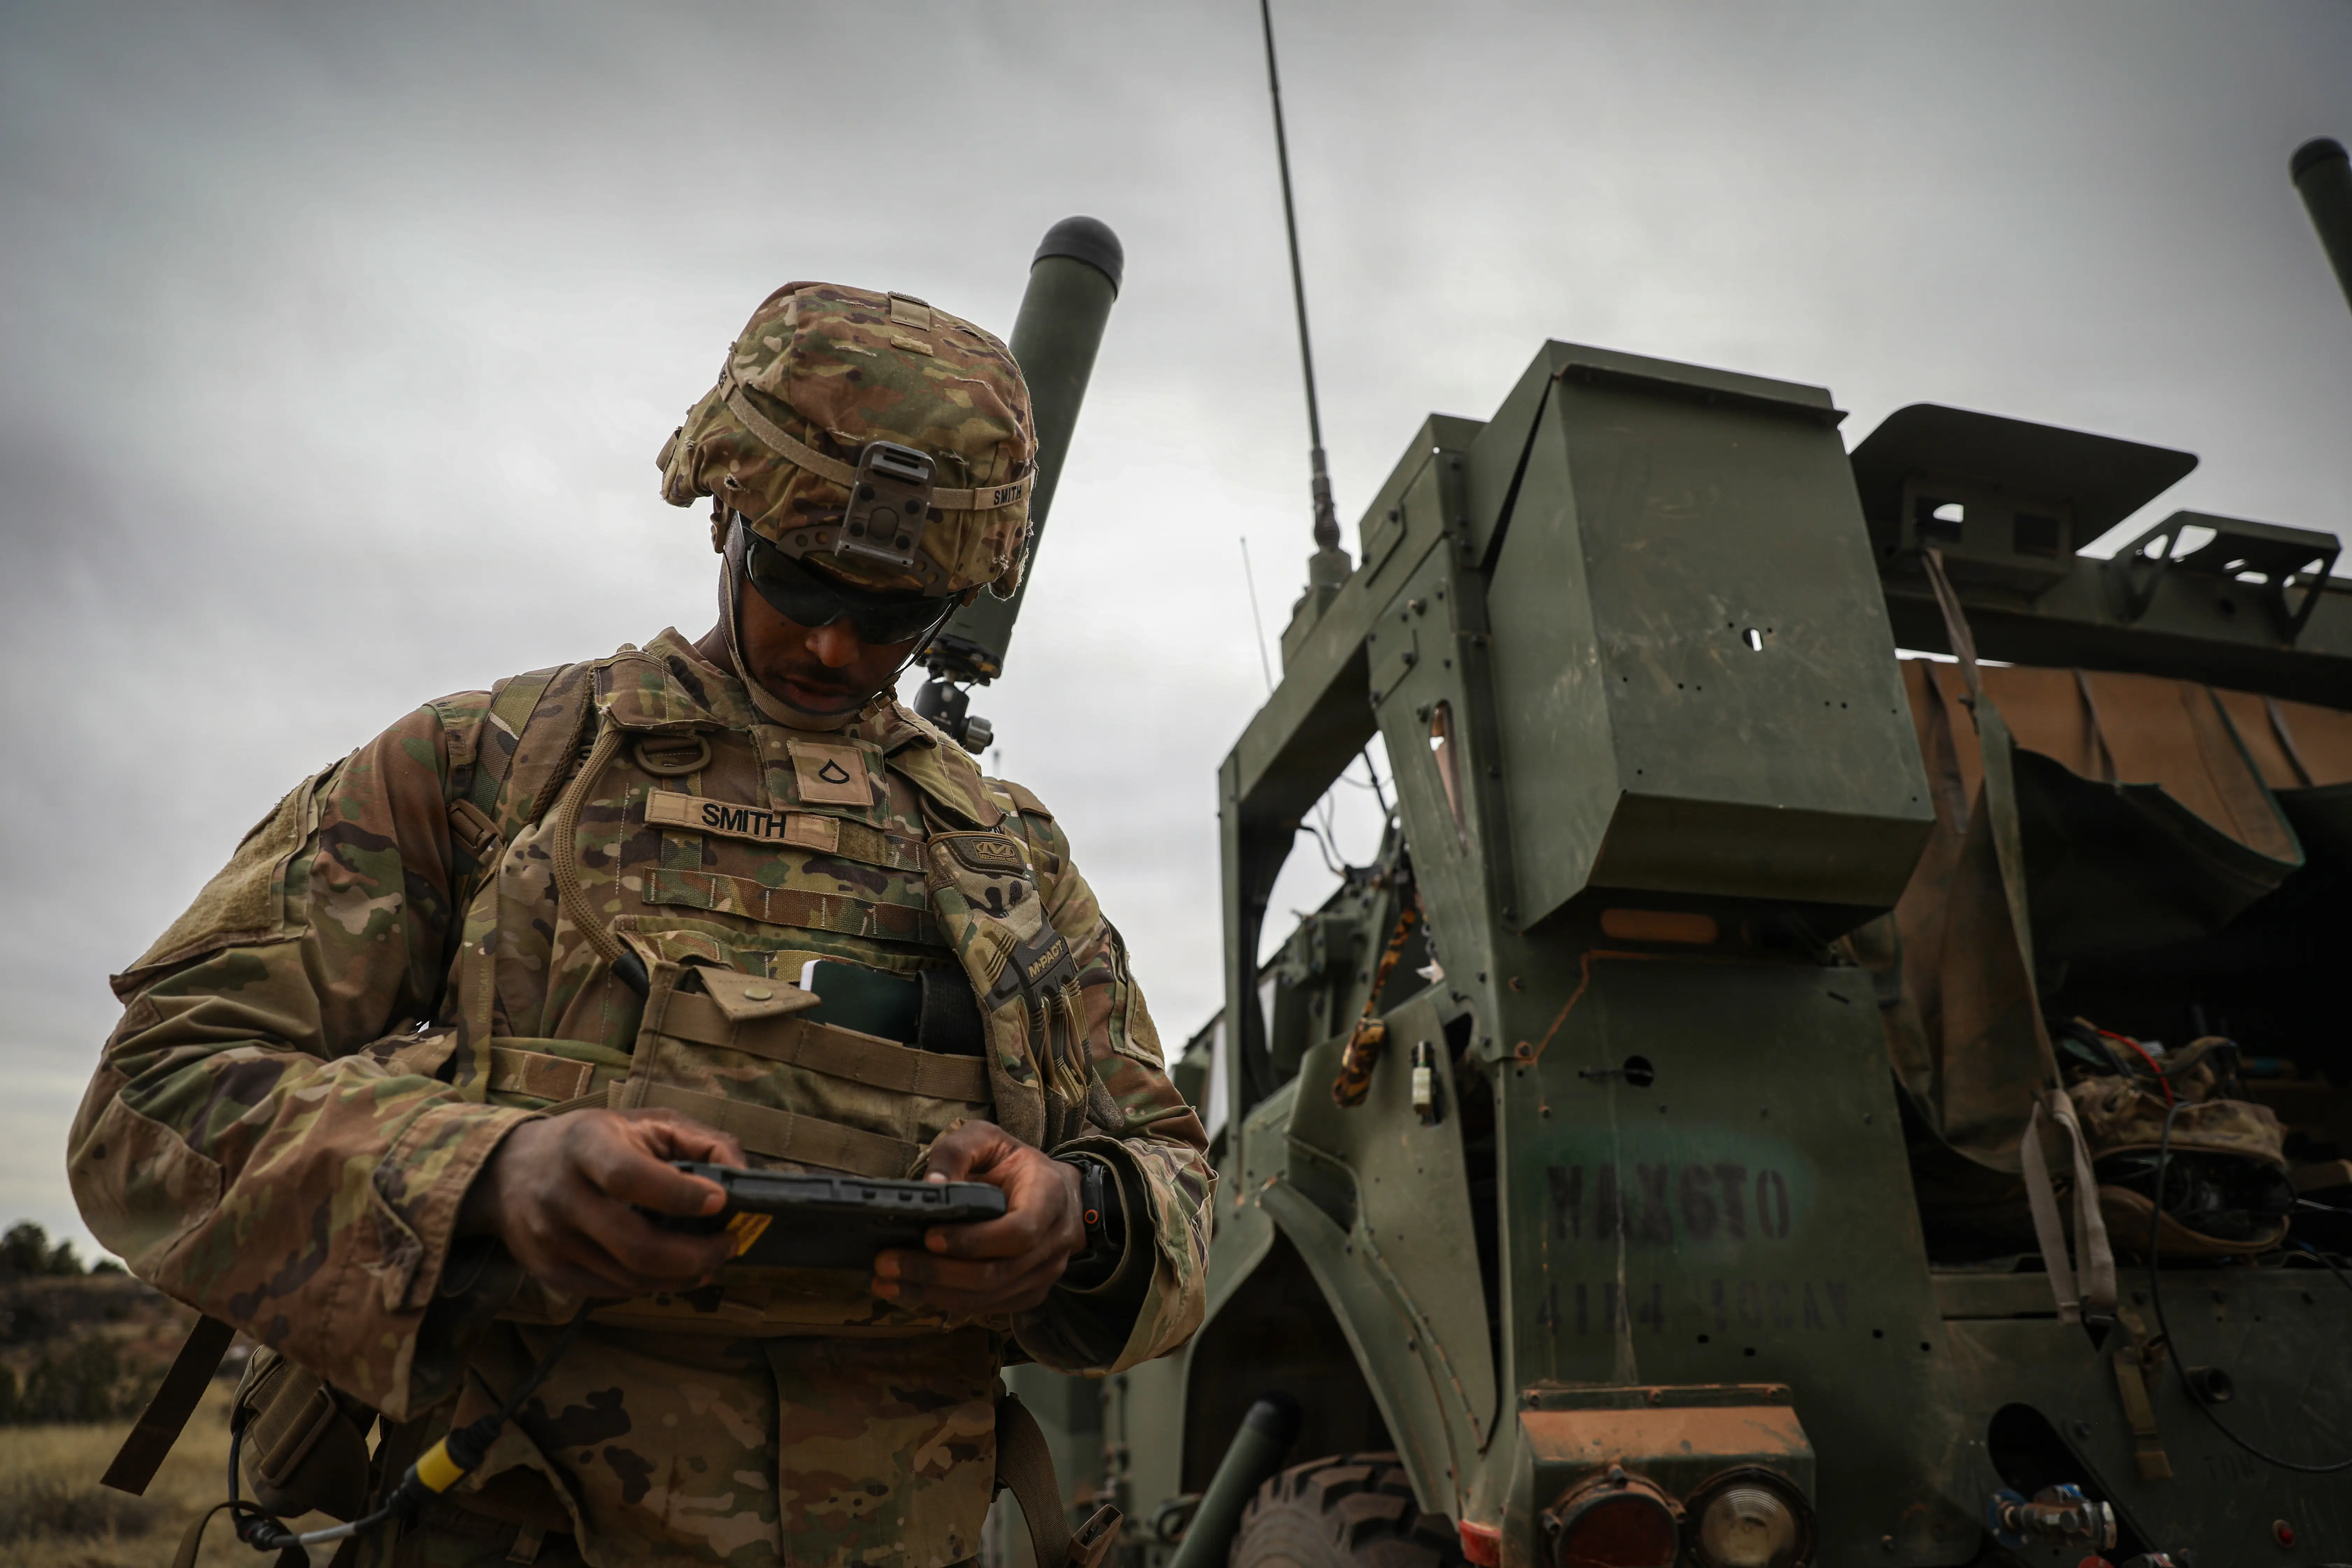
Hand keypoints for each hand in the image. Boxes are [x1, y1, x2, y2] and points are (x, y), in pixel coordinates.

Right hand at [459, 1109, 744, 1298]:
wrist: (510, 1171)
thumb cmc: (594, 1142)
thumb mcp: (645, 1123)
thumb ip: (701, 1142)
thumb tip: (743, 1176)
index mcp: (585, 1146)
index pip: (629, 1177)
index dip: (679, 1195)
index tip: (720, 1202)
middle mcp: (561, 1195)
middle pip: (635, 1245)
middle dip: (695, 1254)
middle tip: (729, 1246)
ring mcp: (551, 1239)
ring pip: (629, 1278)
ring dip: (681, 1276)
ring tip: (709, 1260)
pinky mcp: (549, 1271)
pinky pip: (612, 1291)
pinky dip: (653, 1286)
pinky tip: (674, 1271)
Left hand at [871, 1121, 1084, 1314]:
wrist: (1054, 1192)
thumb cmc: (1014, 1163)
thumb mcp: (987, 1139)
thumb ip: (957, 1153)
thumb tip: (929, 1186)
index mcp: (1049, 1196)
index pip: (1019, 1231)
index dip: (974, 1240)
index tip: (928, 1236)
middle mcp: (1055, 1241)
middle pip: (996, 1273)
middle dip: (937, 1273)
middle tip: (887, 1263)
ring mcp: (1045, 1273)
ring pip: (988, 1297)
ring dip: (933, 1293)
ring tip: (887, 1281)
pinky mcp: (1030, 1293)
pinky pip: (987, 1307)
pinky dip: (946, 1301)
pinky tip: (911, 1290)